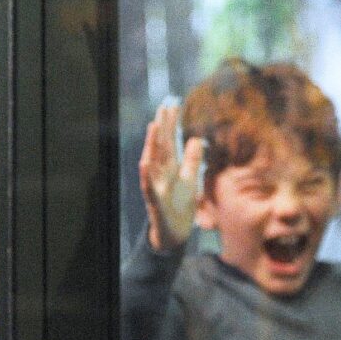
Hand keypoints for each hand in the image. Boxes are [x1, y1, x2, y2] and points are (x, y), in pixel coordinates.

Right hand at [138, 103, 203, 251]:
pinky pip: (148, 186)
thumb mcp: (190, 180)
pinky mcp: (154, 201)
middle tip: (164, 106)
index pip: (170, 141)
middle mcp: (160, 173)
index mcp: (170, 167)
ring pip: (152, 161)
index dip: (171, 124)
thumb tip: (196, 138)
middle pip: (161, 146)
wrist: (175, 234)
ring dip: (152, 143)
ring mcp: (155, 186)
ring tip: (154, 125)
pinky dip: (146, 175)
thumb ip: (192, 160)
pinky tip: (145, 162)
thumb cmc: (180, 207)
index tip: (173, 105)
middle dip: (162, 126)